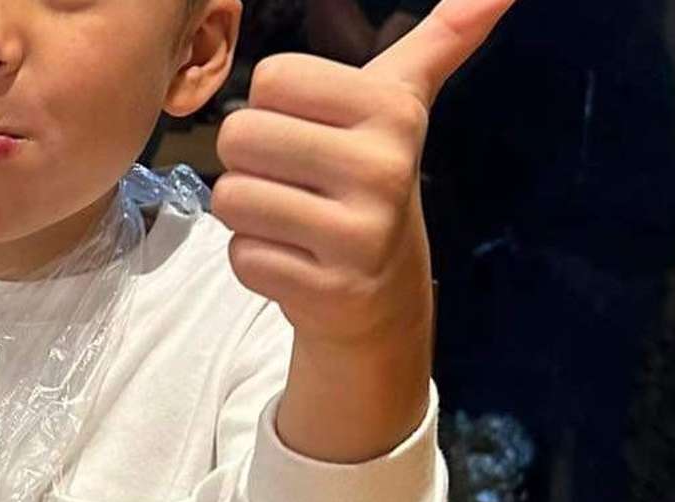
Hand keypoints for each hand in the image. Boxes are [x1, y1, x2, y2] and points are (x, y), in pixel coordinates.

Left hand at [212, 0, 514, 460]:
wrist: (383, 291)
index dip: (274, 107)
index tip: (311, 131)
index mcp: (392, 110)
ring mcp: (358, 234)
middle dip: (251, 162)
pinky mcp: (327, 289)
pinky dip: (255, 261)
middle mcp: (381, 168)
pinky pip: (242, 255)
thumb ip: (443, 37)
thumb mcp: (403, 99)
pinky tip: (297, 261)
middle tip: (295, 182)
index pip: (272, 77)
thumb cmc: (370, 177)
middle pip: (240, 135)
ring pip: (232, 197)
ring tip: (294, 221)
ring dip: (249, 214)